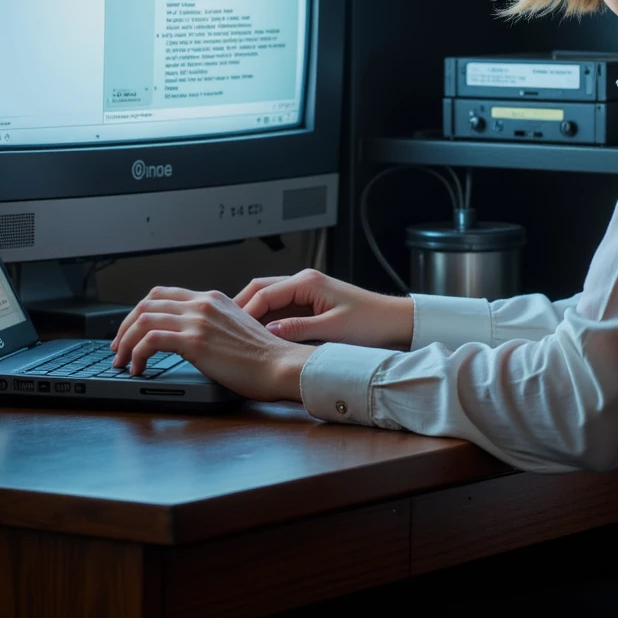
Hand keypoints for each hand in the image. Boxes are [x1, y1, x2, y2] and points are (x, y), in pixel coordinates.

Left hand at [109, 286, 314, 401]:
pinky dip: (137, 354)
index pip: (164, 294)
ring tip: (123, 361)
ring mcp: (198, 321)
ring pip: (143, 319)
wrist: (281, 365)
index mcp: (213, 299)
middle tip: (119, 347)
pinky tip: (139, 368)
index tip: (132, 331)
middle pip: (147, 303)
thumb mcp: (236, 329)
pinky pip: (151, 340)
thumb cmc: (264, 357)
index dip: (141, 311)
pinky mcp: (194, 341)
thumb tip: (189, 339)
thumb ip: (213, 325)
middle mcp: (203, 304)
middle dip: (125, 326)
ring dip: (126, 341)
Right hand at [234, 269, 413, 351]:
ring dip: (252, 313)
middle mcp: (304, 282)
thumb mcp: (333, 328)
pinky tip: (258, 335)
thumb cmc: (371, 322)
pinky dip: (266, 319)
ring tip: (235, 333)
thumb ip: (299, 329)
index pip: (264, 293)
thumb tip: (268, 330)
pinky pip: (281, 309)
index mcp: (308, 282)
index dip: (244, 311)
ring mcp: (307, 292)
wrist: (394, 322)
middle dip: (240, 307)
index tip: (229, 328)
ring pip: (269, 299)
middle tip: (223, 327)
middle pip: (261, 290)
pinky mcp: (311, 305)